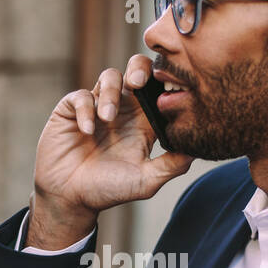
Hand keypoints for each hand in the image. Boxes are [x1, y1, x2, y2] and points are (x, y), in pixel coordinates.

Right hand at [28, 54, 194, 248]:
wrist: (70, 198)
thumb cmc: (109, 189)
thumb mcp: (145, 181)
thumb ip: (171, 165)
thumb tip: (196, 150)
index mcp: (144, 121)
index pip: (160, 90)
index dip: (166, 82)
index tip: (170, 89)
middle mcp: (123, 109)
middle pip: (137, 70)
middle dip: (139, 69)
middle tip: (139, 82)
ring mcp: (97, 106)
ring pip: (110, 77)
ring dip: (111, 93)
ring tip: (108, 118)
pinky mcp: (72, 109)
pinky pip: (81, 96)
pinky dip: (85, 109)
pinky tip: (87, 130)